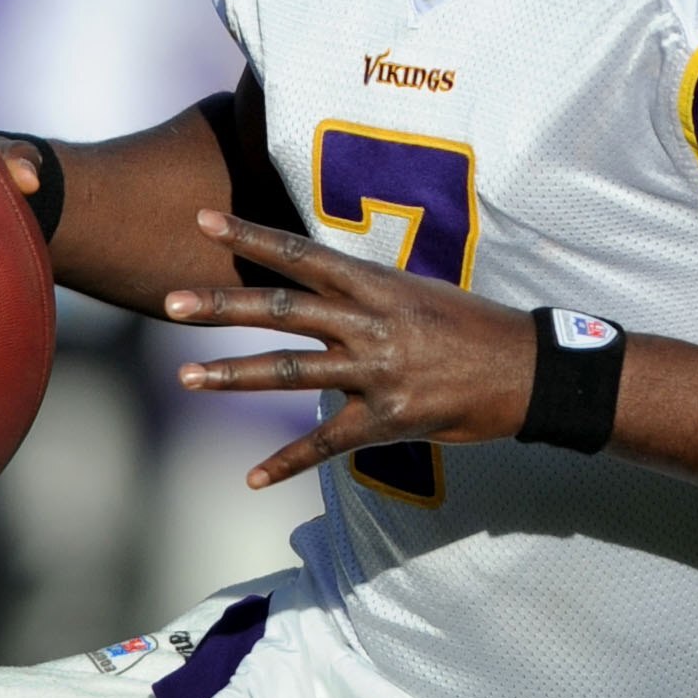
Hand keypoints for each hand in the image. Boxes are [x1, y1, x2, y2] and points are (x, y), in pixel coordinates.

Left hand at [165, 211, 536, 487]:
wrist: (529, 371)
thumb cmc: (474, 328)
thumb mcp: (419, 293)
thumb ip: (366, 293)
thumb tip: (323, 287)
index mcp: (377, 284)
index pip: (301, 252)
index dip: (249, 235)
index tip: (201, 219)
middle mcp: (370, 323)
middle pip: (282, 310)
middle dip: (222, 306)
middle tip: (168, 302)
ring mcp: (377, 371)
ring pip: (291, 372)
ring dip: (233, 376)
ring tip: (186, 378)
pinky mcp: (387, 419)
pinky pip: (326, 443)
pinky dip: (286, 463)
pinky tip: (251, 478)